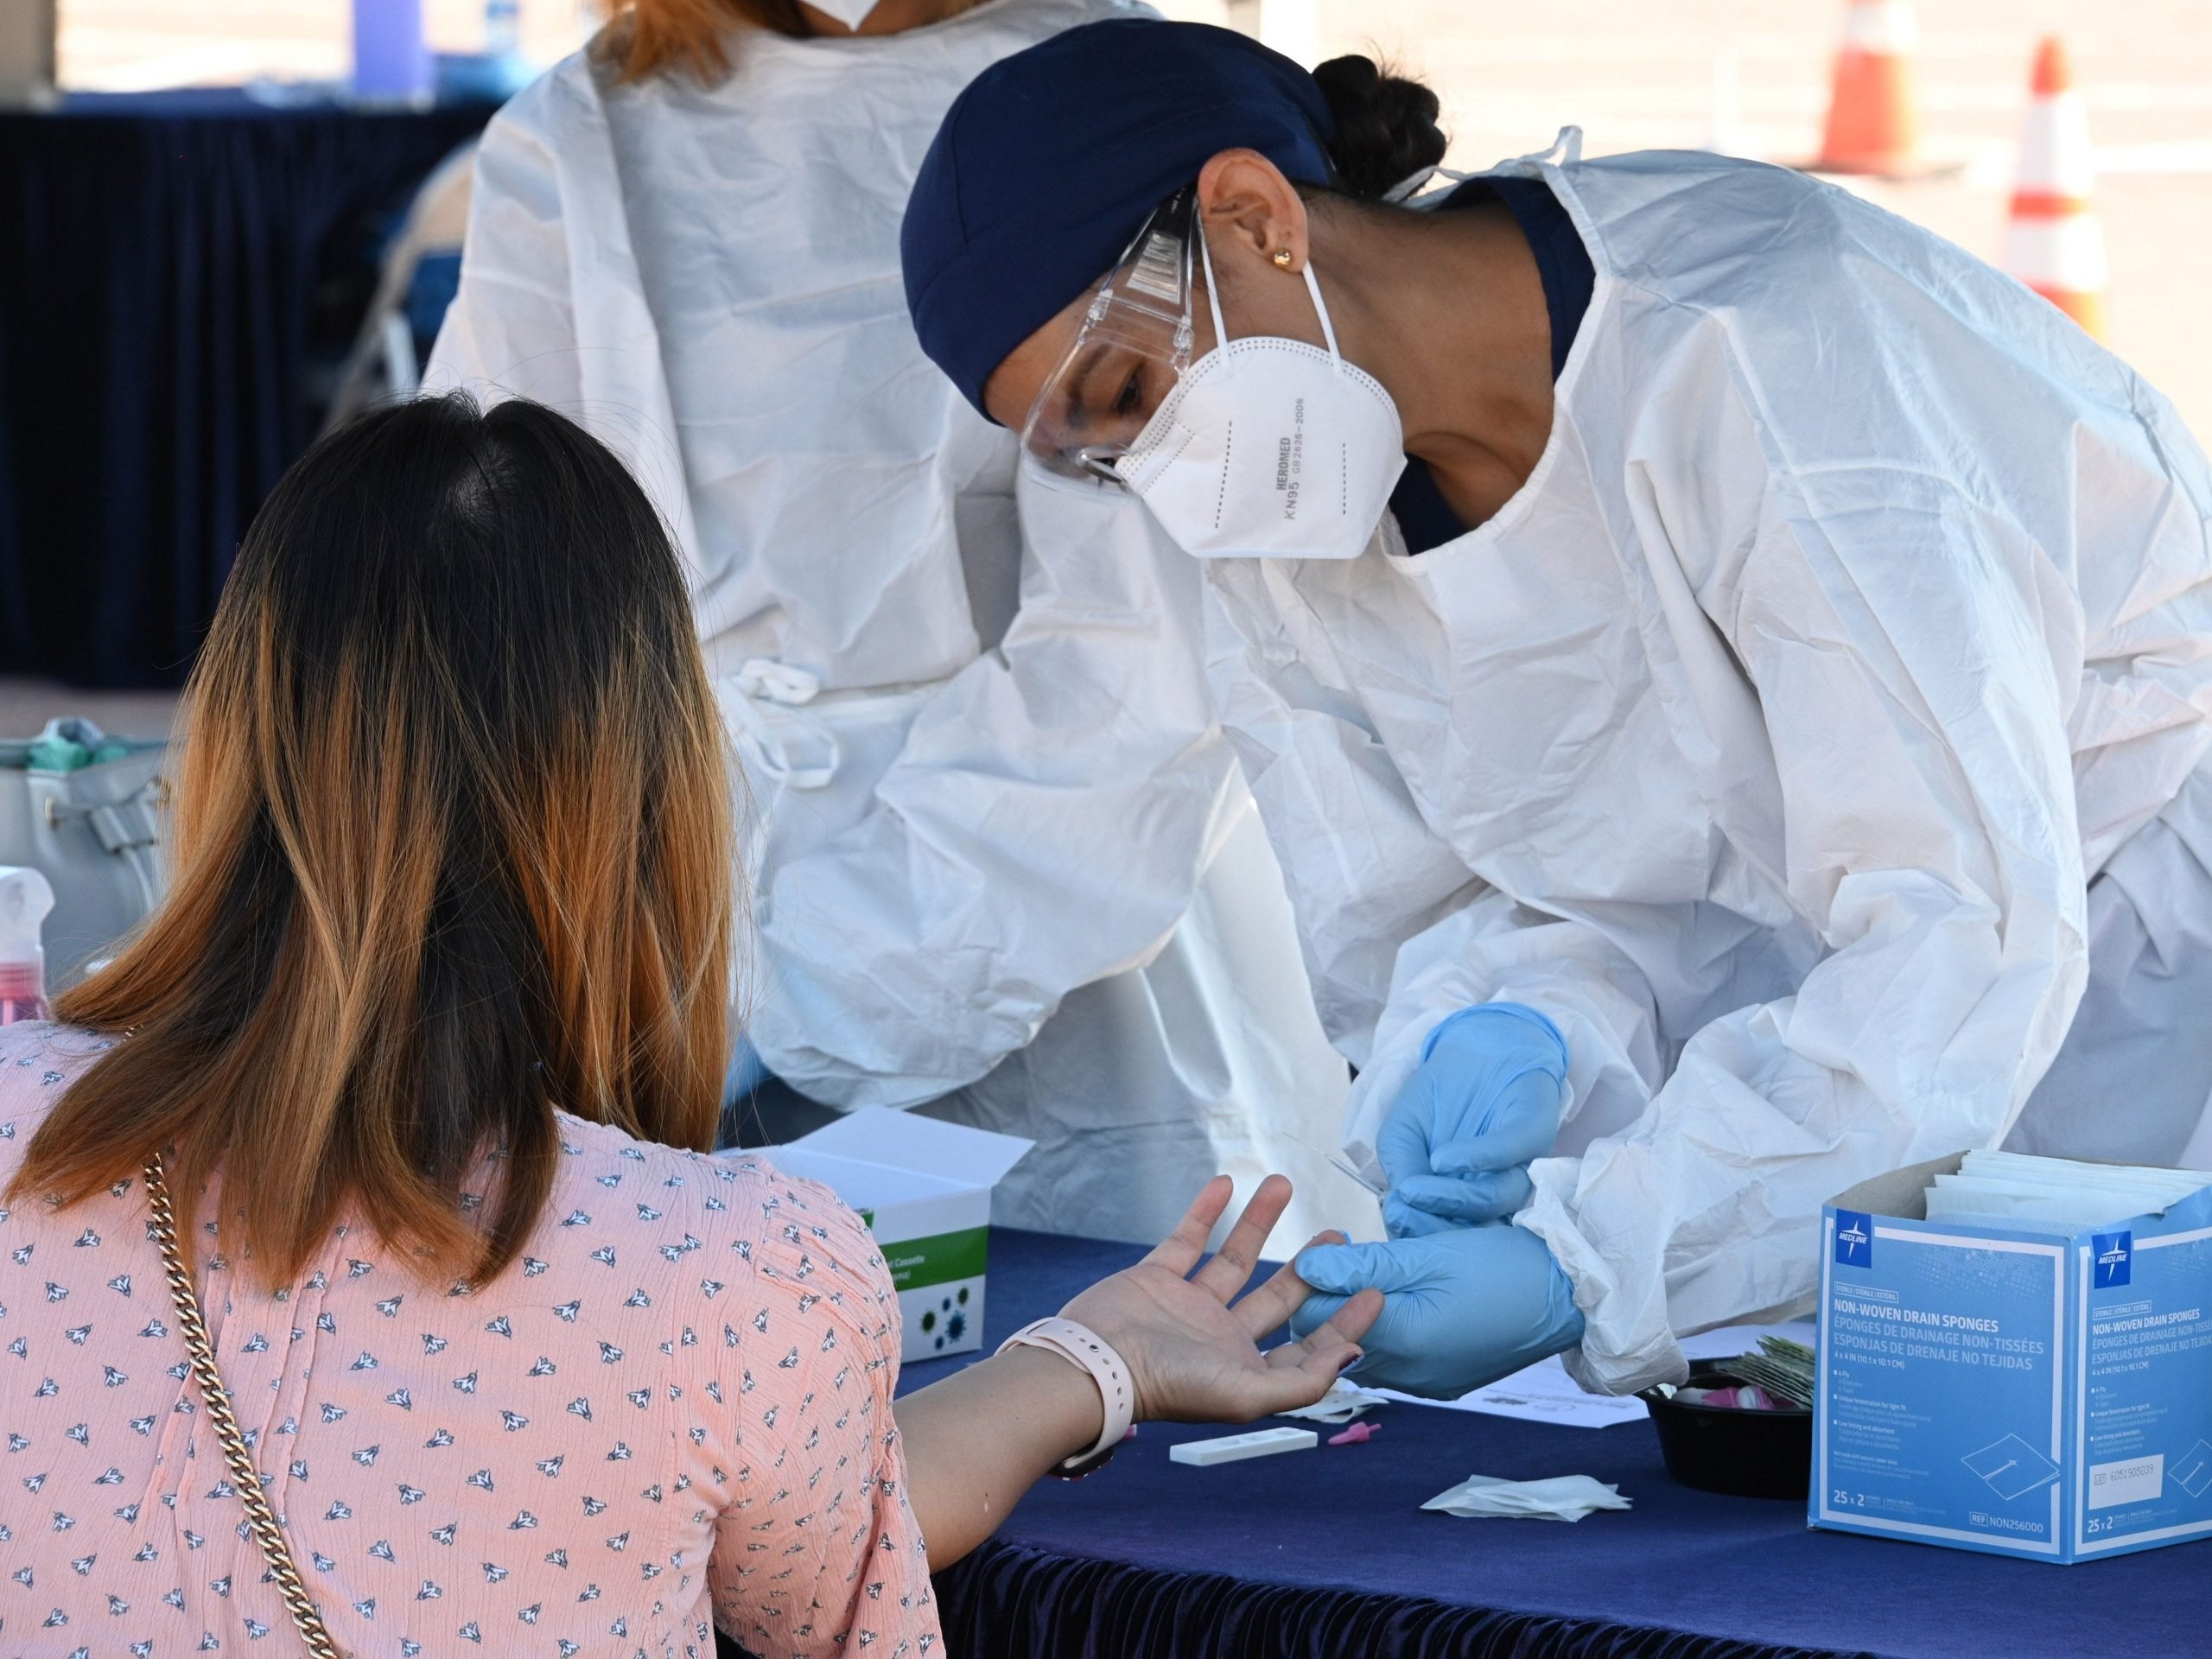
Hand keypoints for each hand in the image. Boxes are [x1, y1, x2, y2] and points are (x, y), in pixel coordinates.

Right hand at [1061, 1174, 1382, 1422]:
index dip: (1342, 1323)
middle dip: (1310, 1269)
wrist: (1094, 1363)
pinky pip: (1188, 1238)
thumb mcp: (1246, 1395)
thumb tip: (1353, 1355)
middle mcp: (1222, 1339)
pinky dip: (1206, 1211)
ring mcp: (1189, 1307)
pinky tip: (1227, 1185)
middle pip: (1278, 1299)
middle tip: (1338, 1238)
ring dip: (1259, 1222)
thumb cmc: (1168, 1387)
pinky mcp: (1157, 1278)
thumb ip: (1303, 1381)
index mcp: (1245, 1371)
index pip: (1306, 1347)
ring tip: (1283, 1185)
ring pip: (1235, 1258)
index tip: (1374, 1291)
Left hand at [1287, 1221, 1583, 1399]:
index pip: (1317, 1321)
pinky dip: (1390, 1327)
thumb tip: (1305, 1268)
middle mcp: (1407, 1375)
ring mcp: (1426, 1383)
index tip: (1335, 1244)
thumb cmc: (1505, 1268)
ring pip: (1365, 1348)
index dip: (1316, 1278)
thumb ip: (1363, 1265)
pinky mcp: (1443, 1382)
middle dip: (1335, 1294)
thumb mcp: (1430, 1256)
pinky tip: (1408, 1298)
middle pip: (1336, 1338)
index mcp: (1401, 1343)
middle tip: (1353, 1250)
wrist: (1571, 1298)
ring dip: (1361, 1311)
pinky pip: (1396, 1358)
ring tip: (1384, 1270)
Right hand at [1377, 1003, 1567, 1236]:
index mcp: (1468, 1195)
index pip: (1450, 1228)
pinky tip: (1443, 1159)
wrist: (1477, 1046)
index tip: (1394, 1223)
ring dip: (1452, 1198)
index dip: (1421, 1232)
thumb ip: (1400, 1167)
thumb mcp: (1402, 1130)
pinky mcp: (1534, 1131)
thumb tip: (1400, 1204)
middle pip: (1477, 1223)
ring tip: (1415, 1189)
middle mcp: (1498, 1185)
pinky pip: (1511, 1152)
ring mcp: (1520, 1162)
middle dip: (1435, 1224)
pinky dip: (1477, 1159)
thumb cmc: (1439, 1094)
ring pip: (1495, 1197)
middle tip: (1402, 1216)